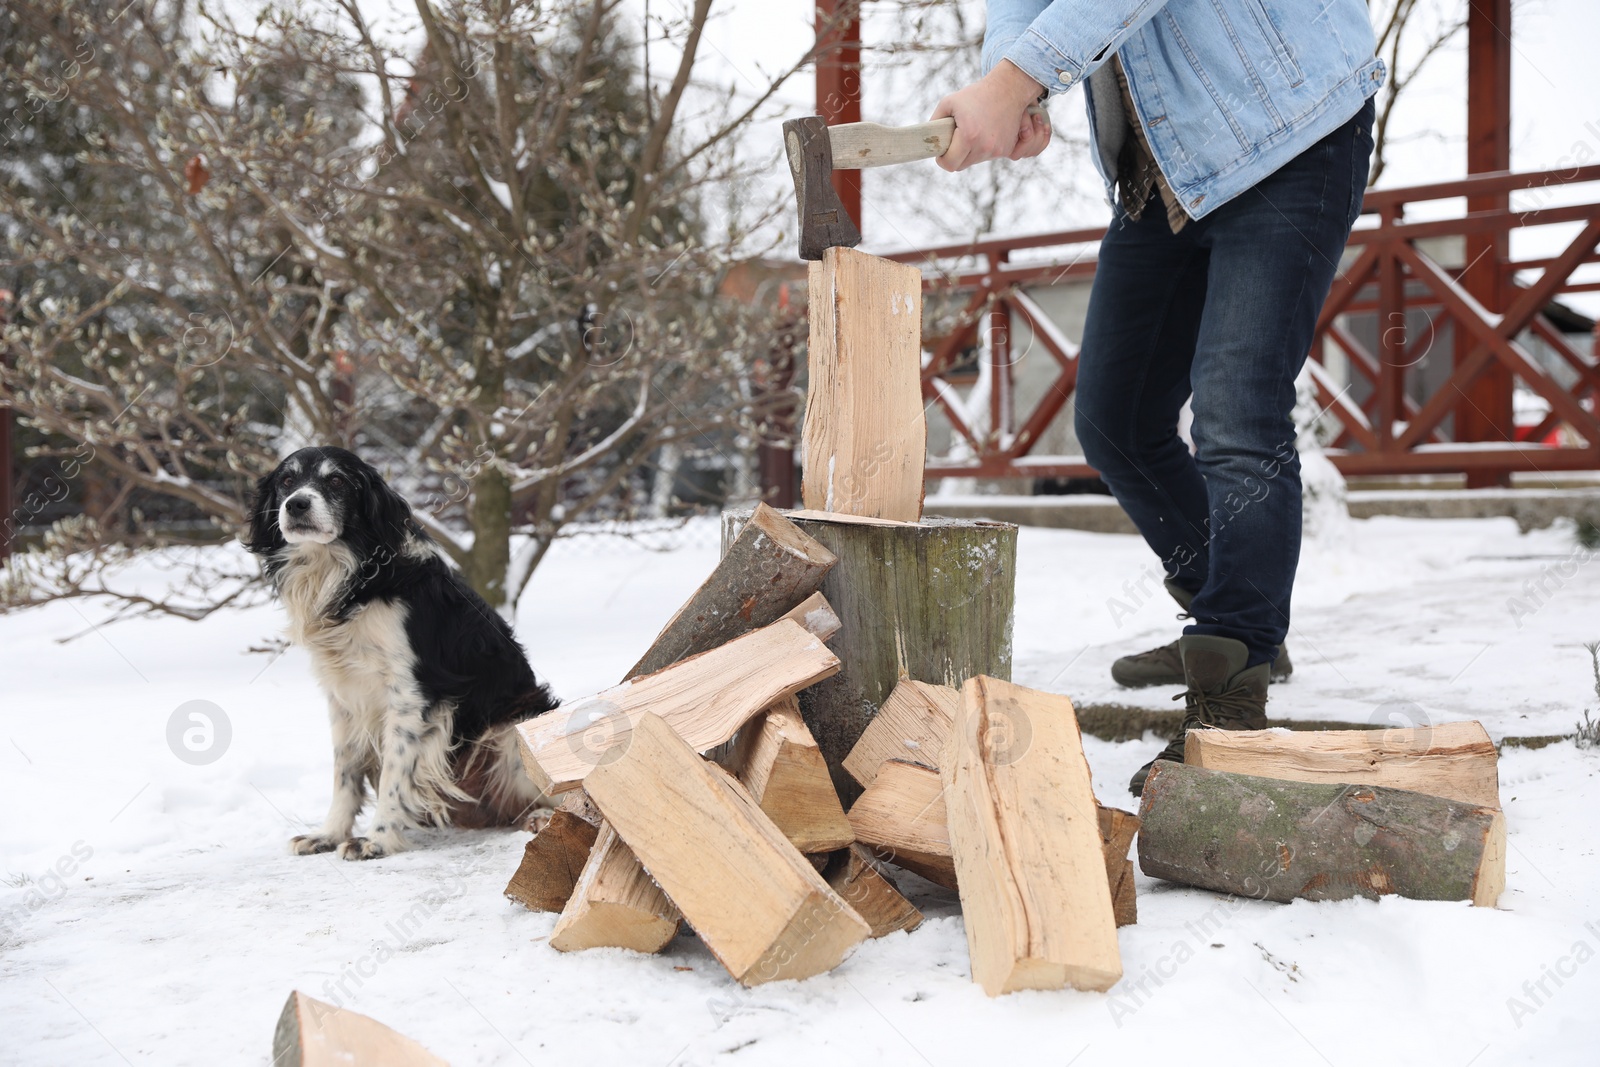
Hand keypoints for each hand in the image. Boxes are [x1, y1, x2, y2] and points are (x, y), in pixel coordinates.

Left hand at [932, 59, 1050, 171]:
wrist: (1007, 89)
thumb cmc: (975, 95)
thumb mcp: (949, 103)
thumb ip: (934, 122)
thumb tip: (928, 140)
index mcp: (969, 136)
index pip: (950, 164)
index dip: (942, 160)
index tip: (941, 152)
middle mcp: (985, 147)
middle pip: (961, 166)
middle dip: (955, 156)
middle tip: (954, 140)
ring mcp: (997, 150)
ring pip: (974, 162)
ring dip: (969, 152)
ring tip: (972, 131)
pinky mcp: (1006, 150)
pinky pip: (987, 157)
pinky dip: (983, 149)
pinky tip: (985, 133)